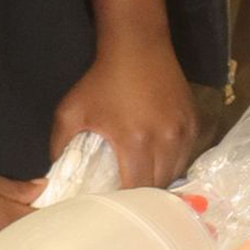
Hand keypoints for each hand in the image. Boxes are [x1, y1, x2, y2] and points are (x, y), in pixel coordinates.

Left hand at [52, 31, 199, 187]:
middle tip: (128, 197)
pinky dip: (174, 161)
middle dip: (144, 196)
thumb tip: (55, 176)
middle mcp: (166, 139)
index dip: (125, 202)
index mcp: (135, 142)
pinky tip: (159, 158)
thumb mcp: (70, 111)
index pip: (136, 190)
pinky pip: (186, 153)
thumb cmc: (101, 79)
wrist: (137, 45)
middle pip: (159, 186)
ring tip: (144, 179)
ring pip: (177, 171)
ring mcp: (184, 130)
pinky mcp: (194, 120)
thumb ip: (58, 147)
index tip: (113, 204)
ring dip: (161, 179)